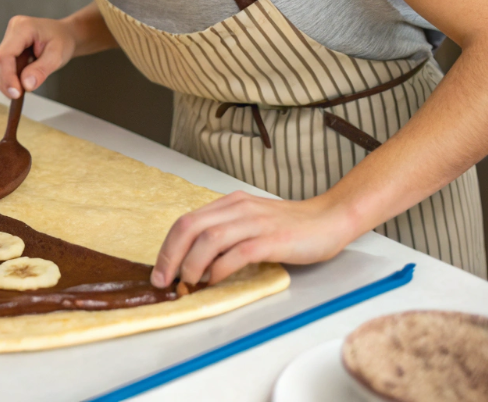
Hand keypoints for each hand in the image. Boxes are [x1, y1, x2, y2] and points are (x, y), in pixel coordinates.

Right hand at [0, 15, 77, 98]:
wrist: (65, 34)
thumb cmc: (62, 41)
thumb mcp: (58, 56)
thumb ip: (41, 70)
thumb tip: (25, 85)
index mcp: (22, 27)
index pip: (5, 55)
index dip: (7, 77)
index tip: (16, 94)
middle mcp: (12, 30)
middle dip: (6, 82)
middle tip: (18, 96)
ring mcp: (9, 38)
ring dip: (7, 81)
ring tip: (22, 89)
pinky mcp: (9, 46)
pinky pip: (3, 65)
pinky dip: (10, 78)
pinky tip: (20, 83)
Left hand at [151, 191, 357, 286]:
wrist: (328, 219)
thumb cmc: (289, 226)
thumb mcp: (250, 222)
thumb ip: (225, 235)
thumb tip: (194, 262)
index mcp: (229, 204)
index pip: (186, 221)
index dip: (167, 247)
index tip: (159, 271)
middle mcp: (238, 209)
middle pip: (190, 227)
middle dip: (170, 256)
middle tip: (164, 281)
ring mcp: (255, 223)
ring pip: (209, 239)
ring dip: (192, 264)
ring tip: (189, 283)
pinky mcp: (273, 240)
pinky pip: (238, 253)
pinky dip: (220, 269)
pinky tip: (214, 281)